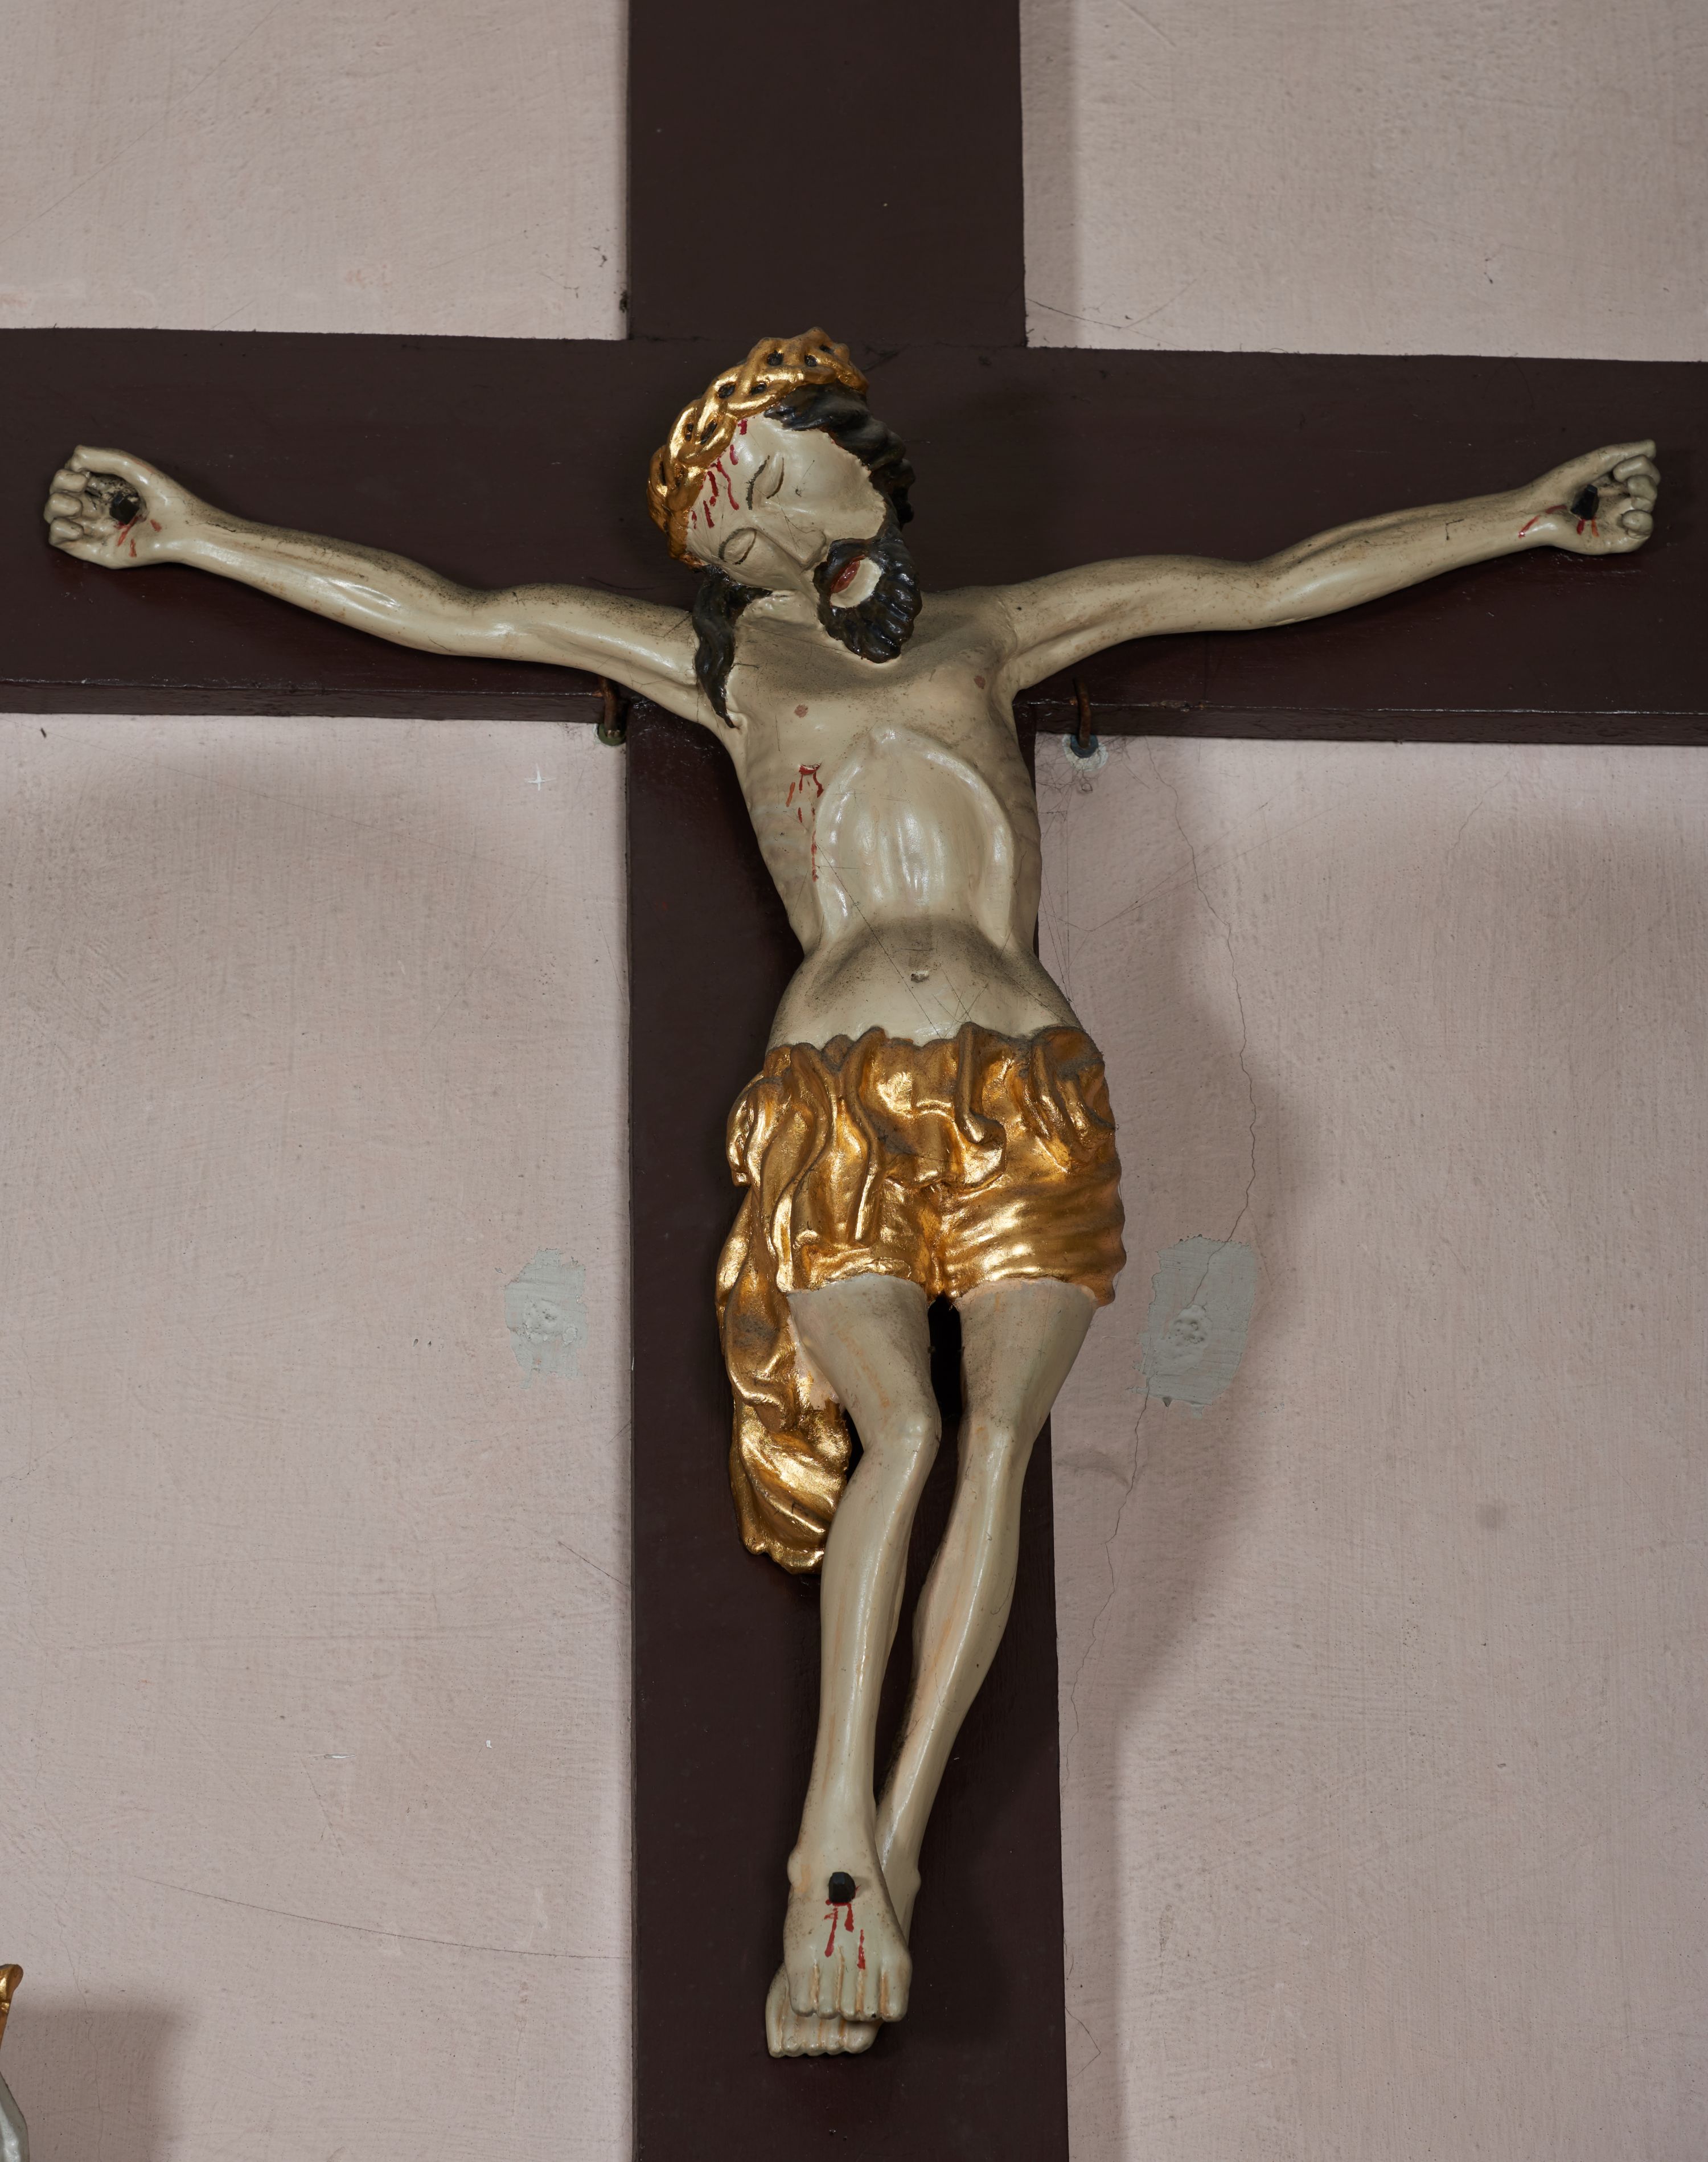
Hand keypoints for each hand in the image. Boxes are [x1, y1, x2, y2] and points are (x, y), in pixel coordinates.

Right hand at [42, 445, 203, 567]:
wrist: (186, 529)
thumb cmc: (168, 499)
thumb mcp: (135, 469)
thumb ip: (105, 458)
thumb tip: (75, 457)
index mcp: (108, 492)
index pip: (72, 480)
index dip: (68, 473)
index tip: (83, 471)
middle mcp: (100, 511)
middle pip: (60, 496)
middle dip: (59, 487)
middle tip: (79, 484)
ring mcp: (98, 532)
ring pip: (55, 518)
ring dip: (55, 507)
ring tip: (77, 506)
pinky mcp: (99, 551)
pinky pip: (61, 544)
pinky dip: (58, 531)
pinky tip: (77, 526)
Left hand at [1514, 441, 1659, 555]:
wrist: (1538, 510)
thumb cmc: (1558, 485)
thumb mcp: (1594, 461)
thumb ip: (1623, 453)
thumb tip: (1652, 445)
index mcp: (1613, 482)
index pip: (1645, 471)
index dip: (1641, 465)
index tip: (1616, 469)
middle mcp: (1617, 500)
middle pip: (1651, 488)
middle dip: (1646, 480)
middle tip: (1621, 478)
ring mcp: (1616, 520)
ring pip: (1649, 508)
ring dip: (1647, 496)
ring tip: (1630, 495)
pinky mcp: (1612, 539)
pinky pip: (1641, 536)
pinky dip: (1643, 523)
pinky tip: (1628, 516)